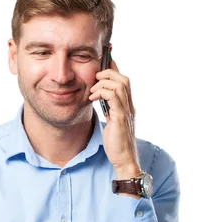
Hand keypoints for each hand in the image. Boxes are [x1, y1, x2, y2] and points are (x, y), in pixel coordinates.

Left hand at [89, 59, 140, 178]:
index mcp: (127, 105)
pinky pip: (114, 97)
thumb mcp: (111, 121)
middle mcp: (130, 106)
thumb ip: (109, 108)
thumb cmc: (116, 143)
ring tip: (92, 90)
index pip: (123, 80)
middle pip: (124, 78)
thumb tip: (100, 97)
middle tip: (94, 78)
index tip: (102, 61)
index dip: (113, 68)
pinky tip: (92, 98)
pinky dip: (102, 93)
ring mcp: (127, 111)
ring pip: (120, 85)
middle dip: (108, 73)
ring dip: (103, 83)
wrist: (124, 160)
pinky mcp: (121, 118)